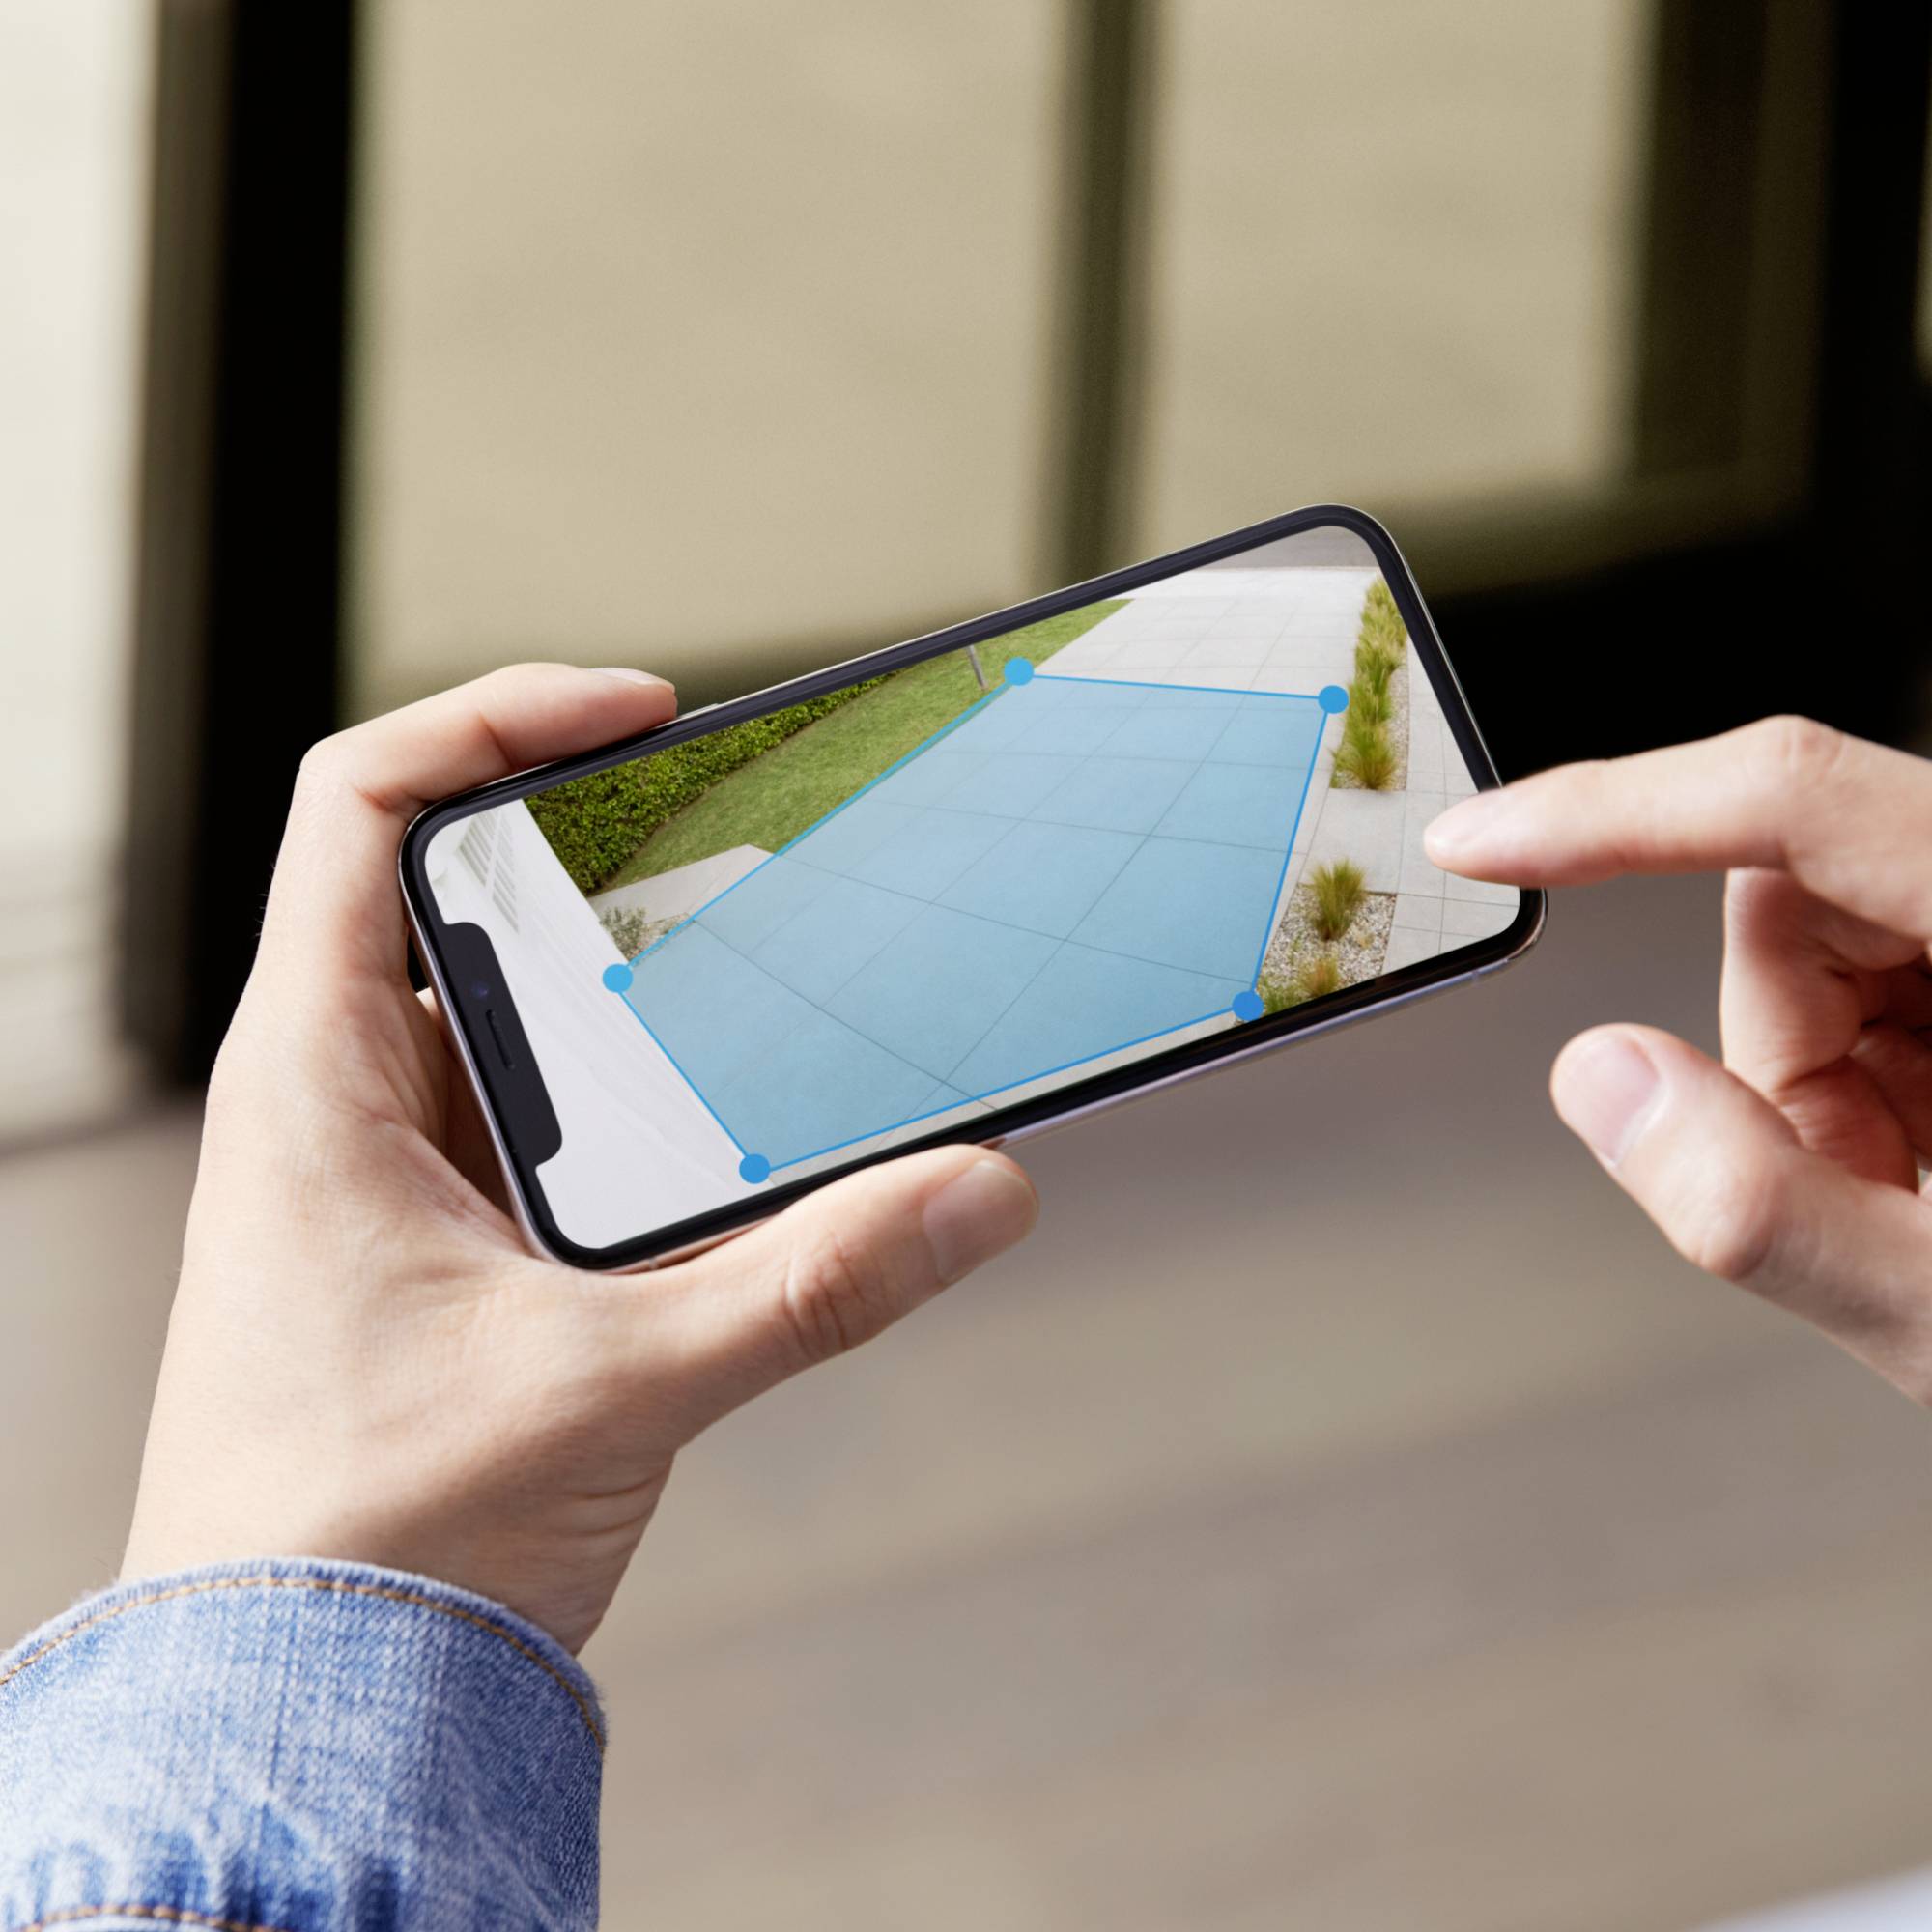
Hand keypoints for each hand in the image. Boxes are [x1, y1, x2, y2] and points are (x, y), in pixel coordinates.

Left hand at [121, 665, 1038, 1650]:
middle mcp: (338, 1099)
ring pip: (513, 1009)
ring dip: (626, 982)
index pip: (363, 805)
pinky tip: (723, 1118)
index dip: (495, 715)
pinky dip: (631, 1090)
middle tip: (742, 834)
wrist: (296, 1701)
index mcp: (313, 1076)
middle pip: (463, 889)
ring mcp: (388, 1171)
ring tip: (755, 963)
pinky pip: (541, 1114)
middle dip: (603, 848)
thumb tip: (979, 1192)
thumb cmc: (361, 1539)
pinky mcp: (442, 1244)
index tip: (639, 710)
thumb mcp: (614, 1386)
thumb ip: (810, 1284)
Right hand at [1426, 717, 1931, 1399]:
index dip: (1618, 807)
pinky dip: (1852, 1088)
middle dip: (1776, 1041)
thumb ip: (1763, 1207)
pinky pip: (1862, 989)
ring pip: (1814, 943)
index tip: (1485, 839)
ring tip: (1914, 1197)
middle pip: (1796, 888)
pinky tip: (1927, 1169)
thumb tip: (1598, 1076)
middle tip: (1854, 1185)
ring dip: (1815, 1080)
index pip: (1800, 797)